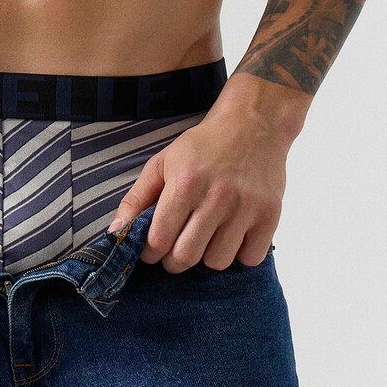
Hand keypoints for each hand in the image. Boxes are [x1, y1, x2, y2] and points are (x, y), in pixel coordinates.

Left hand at [106, 111, 288, 272]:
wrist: (254, 124)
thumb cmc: (203, 146)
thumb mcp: (162, 163)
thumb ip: (136, 198)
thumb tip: (115, 232)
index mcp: (185, 183)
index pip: (159, 240)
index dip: (150, 253)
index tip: (152, 250)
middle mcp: (217, 197)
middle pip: (186, 257)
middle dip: (174, 261)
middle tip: (175, 251)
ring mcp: (246, 208)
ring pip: (217, 262)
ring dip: (207, 257)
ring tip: (206, 237)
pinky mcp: (270, 215)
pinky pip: (250, 258)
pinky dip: (239, 254)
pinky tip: (232, 236)